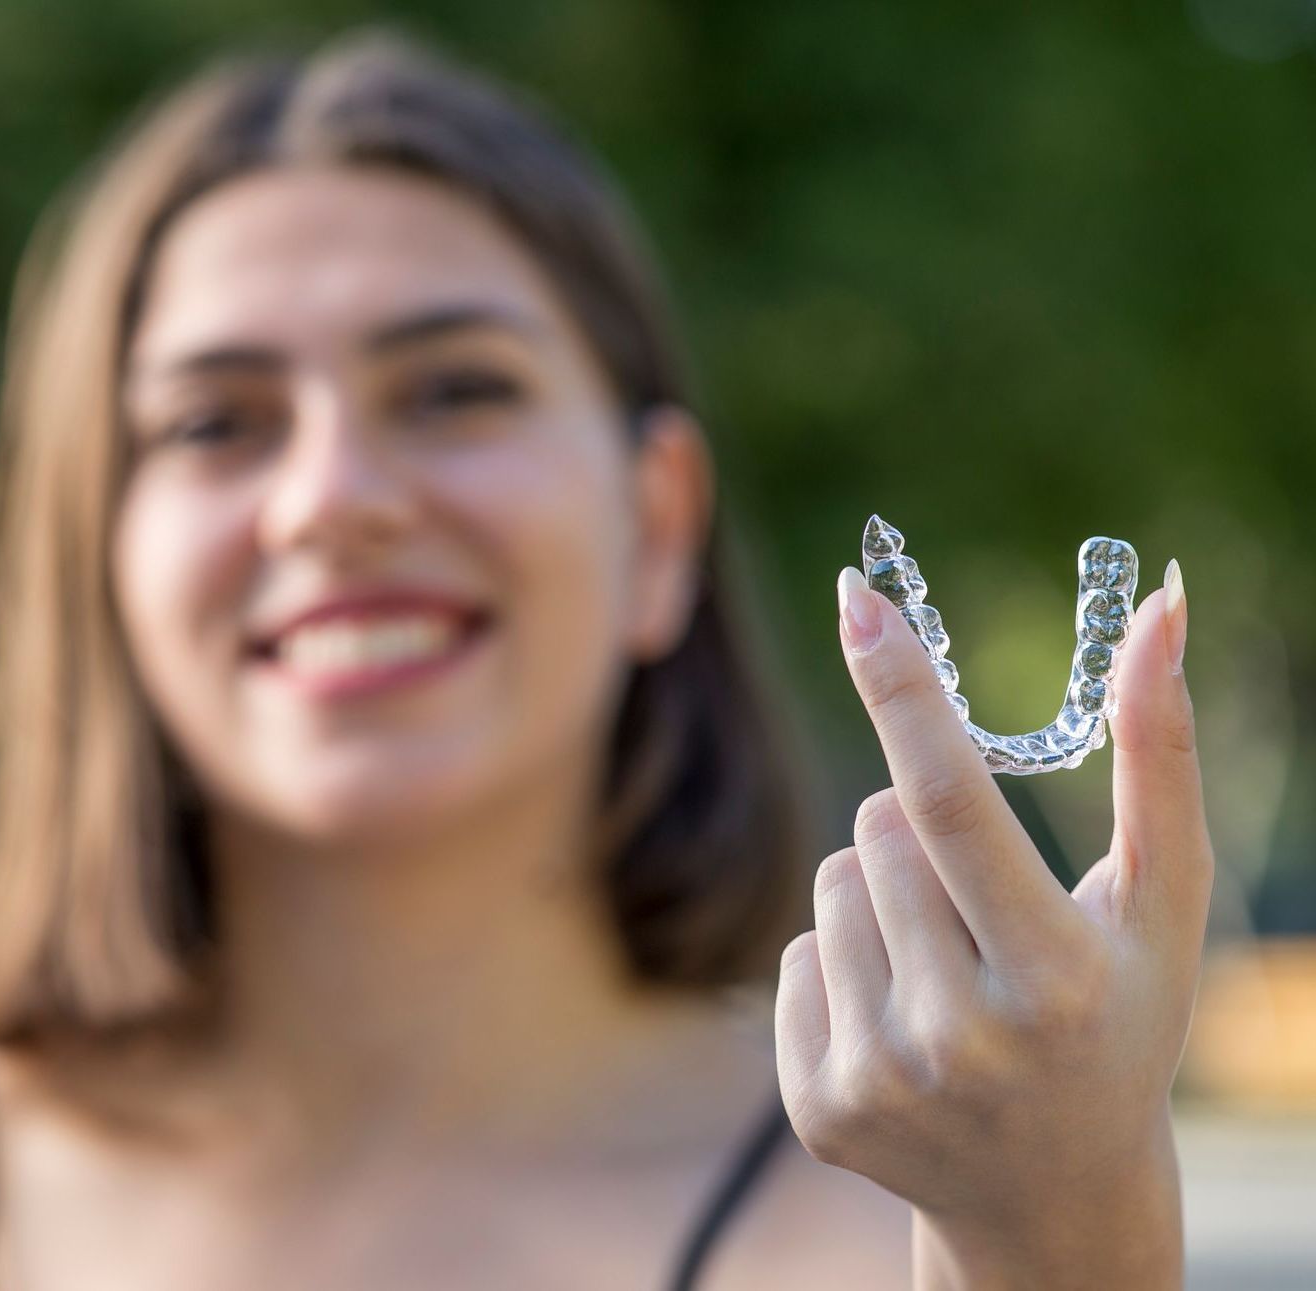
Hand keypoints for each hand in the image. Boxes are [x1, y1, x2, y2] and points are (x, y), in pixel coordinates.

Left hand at [775, 561, 1212, 1289]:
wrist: (1052, 1191)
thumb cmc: (1119, 1017)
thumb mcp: (1161, 903)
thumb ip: (1158, 757)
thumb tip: (1160, 611)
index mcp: (1052, 978)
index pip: (950, 805)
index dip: (902, 692)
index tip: (857, 595)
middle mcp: (959, 1039)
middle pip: (876, 827)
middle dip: (919, 829)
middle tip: (982, 909)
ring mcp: (880, 1081)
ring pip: (830, 881)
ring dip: (880, 894)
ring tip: (948, 969)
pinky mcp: (817, 1109)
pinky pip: (796, 955)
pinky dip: (842, 964)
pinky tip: (905, 1022)